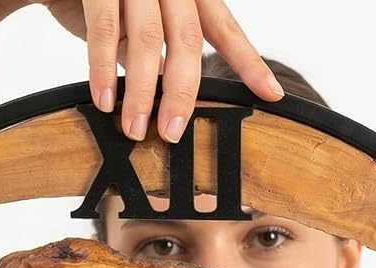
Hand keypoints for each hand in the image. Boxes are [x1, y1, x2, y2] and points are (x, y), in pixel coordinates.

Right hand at [30, 0, 284, 141]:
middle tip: (172, 135)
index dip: (248, 62)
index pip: (224, 28)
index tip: (272, 94)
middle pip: (186, 41)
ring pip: (147, 40)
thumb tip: (168, 101)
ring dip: (142, 91)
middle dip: (181, 94)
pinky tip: (105, 101)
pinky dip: (103, 69)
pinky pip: (104, 29)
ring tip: (135, 129)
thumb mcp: (136, 22)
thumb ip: (155, 55)